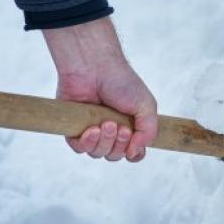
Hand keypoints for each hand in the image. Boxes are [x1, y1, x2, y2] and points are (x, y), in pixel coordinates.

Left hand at [42, 17, 157, 161]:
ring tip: (106, 123)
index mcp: (130, 127)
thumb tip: (135, 153)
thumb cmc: (122, 82)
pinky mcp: (73, 128)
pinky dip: (87, 143)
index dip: (134, 153)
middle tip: (120, 127)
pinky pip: (79, 149)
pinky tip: (92, 129)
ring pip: (97, 153)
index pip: (133, 153)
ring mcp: (92, 130)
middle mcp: (111, 131)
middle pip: (115, 155)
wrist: (95, 67)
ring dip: (104, 142)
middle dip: (119, 145)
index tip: (134, 142)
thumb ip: (149, 132)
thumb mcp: (146, 107)